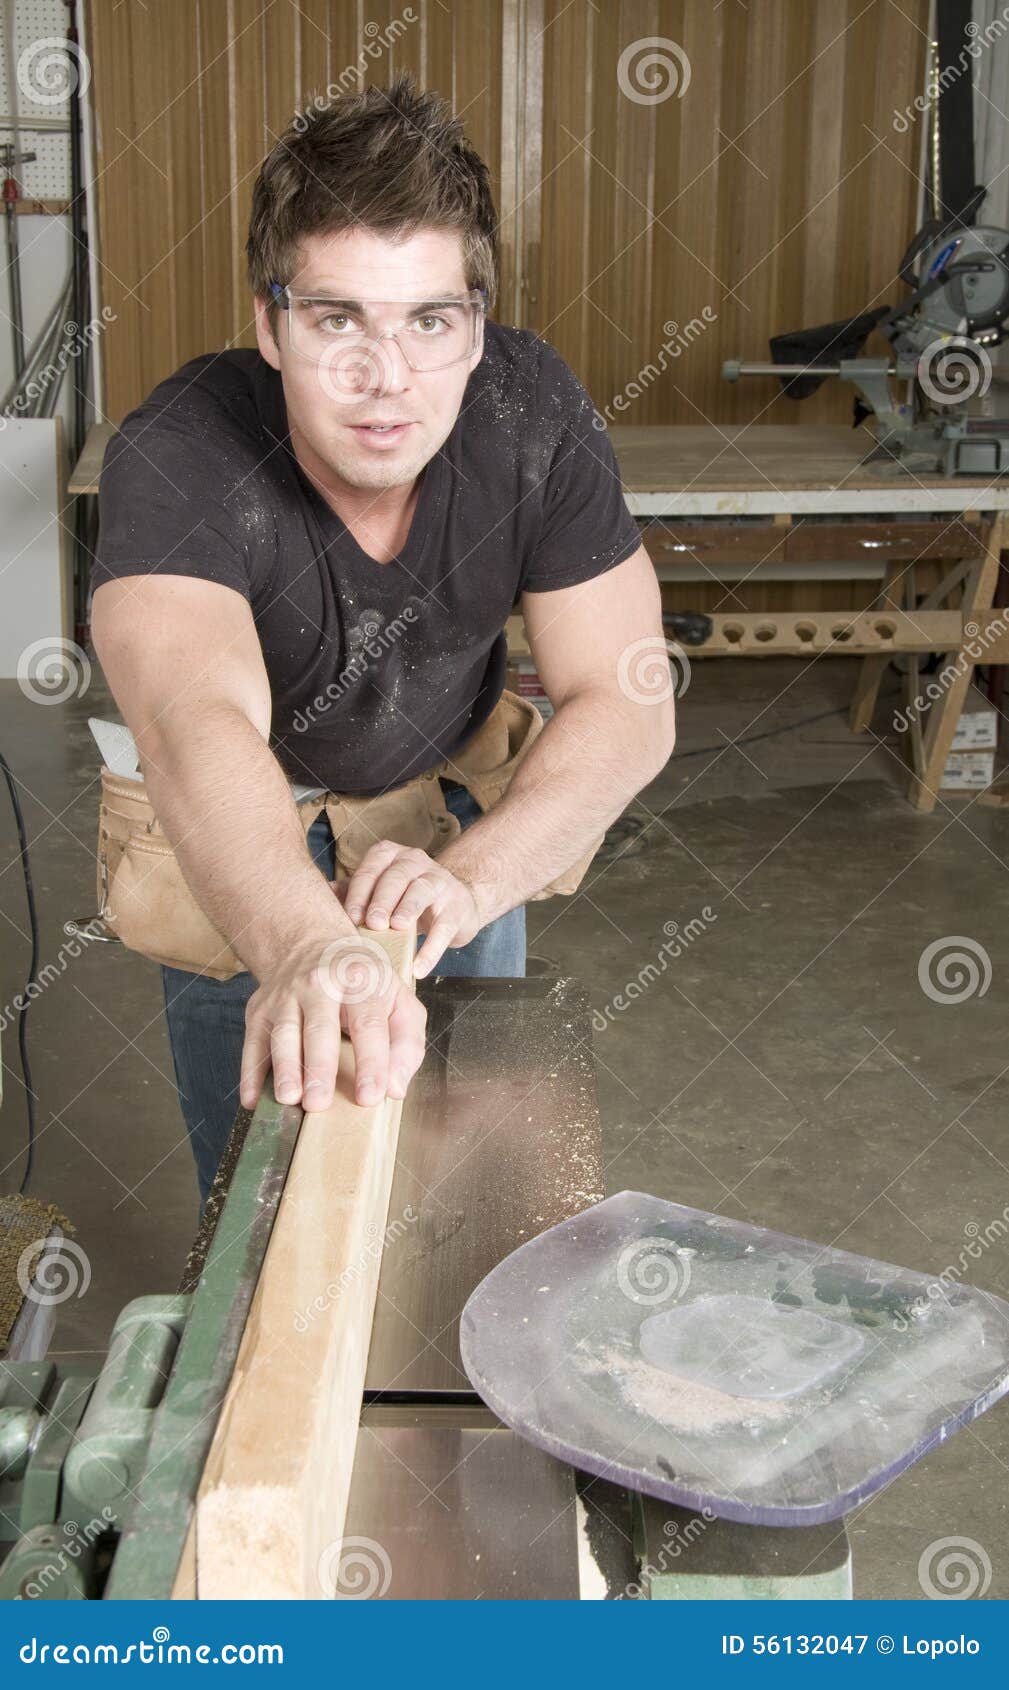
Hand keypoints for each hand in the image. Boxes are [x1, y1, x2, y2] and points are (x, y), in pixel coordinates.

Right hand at [239, 932, 426, 1112]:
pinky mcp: (260, 1009)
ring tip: (289, 1099)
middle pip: (320, 1028)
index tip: (370, 1096)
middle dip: (319, 1067)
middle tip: (319, 1103)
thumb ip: (406, 1043)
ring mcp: (285, 995)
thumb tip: (395, 1088)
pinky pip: (253, 1042)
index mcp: (361, 982)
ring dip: (285, 1069)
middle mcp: (320, 984)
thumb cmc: (361, 982)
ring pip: (283, 1033)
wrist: (312, 944)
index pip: (368, 1024)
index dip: (371, 1062)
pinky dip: (250, 1072)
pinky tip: (253, 1099)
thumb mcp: (398, 999)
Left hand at [340, 840, 486, 977]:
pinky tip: (419, 967)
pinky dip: (431, 949)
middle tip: (372, 922)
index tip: (350, 916)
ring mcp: (440, 881)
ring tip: (396, 928)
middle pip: (396, 876)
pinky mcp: (458, 906)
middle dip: (382, 899)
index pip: (371, 869)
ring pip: (422, 890)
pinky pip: (444, 926)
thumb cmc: (406, 899)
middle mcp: (415, 861)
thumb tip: (323, 895)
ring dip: (408, 909)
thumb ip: (353, 892)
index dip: (359, 893)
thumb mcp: (379, 891)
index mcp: (390, 856)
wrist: (455, 904)